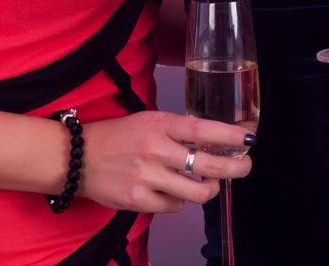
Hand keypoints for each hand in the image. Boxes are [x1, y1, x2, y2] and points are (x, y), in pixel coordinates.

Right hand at [78, 111, 251, 213]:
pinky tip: (175, 192)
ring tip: (210, 184)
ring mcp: (147, 177)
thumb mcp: (151, 121)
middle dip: (235, 169)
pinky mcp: (137, 200)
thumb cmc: (119, 136)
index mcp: (161, 125)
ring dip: (210, 189)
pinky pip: (174, 206)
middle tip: (245, 167)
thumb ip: (180, 130)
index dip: (231, 136)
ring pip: (197, 191)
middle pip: (208, 165)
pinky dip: (180, 201)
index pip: (203, 130)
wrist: (77, 158)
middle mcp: (156, 150)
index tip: (250, 139)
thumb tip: (218, 139)